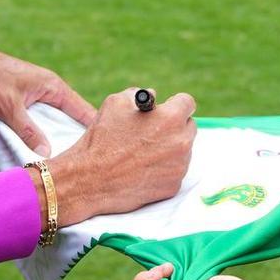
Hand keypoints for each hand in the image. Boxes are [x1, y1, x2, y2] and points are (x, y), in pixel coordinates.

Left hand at [0, 35, 96, 156]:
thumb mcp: (9, 107)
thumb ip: (28, 130)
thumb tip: (48, 153)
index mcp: (53, 86)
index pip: (82, 109)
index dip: (94, 128)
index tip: (105, 149)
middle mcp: (47, 92)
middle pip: (68, 120)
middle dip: (73, 139)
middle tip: (84, 165)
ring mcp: (34, 99)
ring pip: (50, 124)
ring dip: (52, 140)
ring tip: (63, 165)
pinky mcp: (20, 105)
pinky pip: (34, 125)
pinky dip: (36, 137)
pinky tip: (37, 156)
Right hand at [48, 88, 196, 226]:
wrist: (90, 180)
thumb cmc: (102, 139)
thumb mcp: (115, 103)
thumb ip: (139, 93)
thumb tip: (153, 95)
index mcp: (170, 118)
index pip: (187, 103)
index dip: (175, 104)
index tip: (168, 109)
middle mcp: (180, 142)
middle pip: (189, 126)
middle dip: (174, 126)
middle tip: (156, 130)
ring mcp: (179, 166)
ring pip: (183, 150)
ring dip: (170, 148)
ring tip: (145, 152)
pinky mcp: (173, 186)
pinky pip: (175, 171)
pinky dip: (164, 168)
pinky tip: (144, 168)